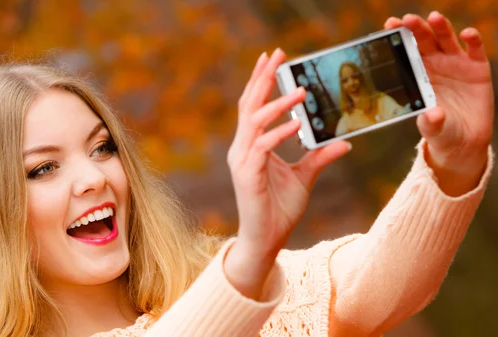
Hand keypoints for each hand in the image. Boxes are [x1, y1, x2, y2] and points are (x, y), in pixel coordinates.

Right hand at [224, 49, 350, 298]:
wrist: (266, 239)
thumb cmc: (279, 208)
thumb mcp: (305, 177)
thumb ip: (320, 157)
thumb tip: (345, 142)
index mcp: (252, 145)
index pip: (253, 106)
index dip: (260, 81)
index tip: (271, 58)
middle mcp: (243, 148)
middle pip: (249, 105)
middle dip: (262, 78)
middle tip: (276, 54)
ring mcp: (243, 161)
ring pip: (255, 122)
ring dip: (278, 104)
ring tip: (301, 90)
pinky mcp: (247, 175)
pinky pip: (263, 147)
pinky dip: (280, 133)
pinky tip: (298, 123)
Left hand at [385, 12, 493, 194]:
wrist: (463, 140)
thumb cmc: (440, 131)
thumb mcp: (433, 129)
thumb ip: (430, 122)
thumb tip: (432, 115)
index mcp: (417, 75)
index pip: (406, 52)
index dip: (399, 37)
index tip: (389, 25)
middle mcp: (435, 65)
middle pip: (425, 41)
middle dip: (416, 28)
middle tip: (407, 19)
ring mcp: (456, 64)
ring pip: (447, 40)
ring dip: (441, 27)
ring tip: (434, 17)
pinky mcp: (477, 68)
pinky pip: (475, 50)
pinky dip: (473, 40)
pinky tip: (467, 34)